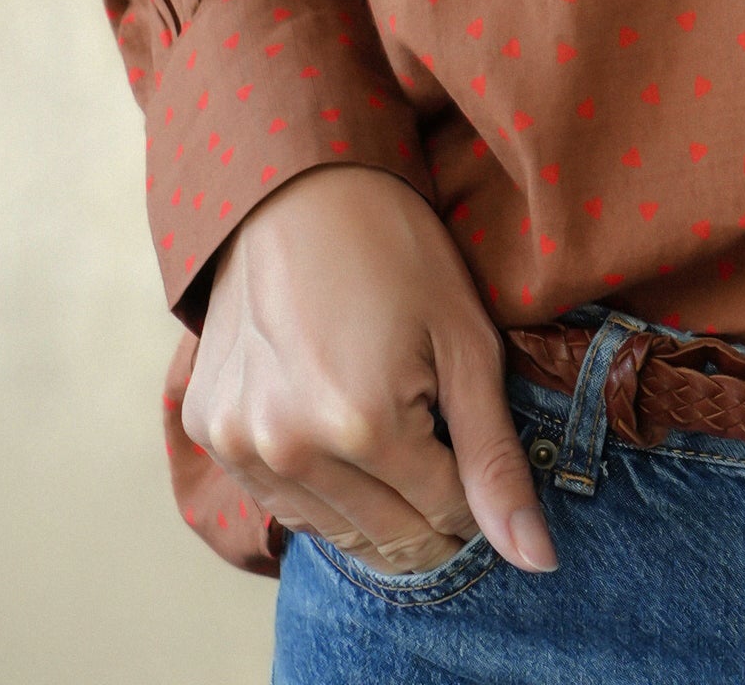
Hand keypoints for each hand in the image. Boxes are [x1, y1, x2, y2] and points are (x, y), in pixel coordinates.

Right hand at [179, 162, 557, 576]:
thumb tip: (536, 560)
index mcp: (361, 425)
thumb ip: (495, 458)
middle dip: (427, 508)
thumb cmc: (396, 250)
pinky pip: (278, 498)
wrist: (297, 185)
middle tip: (443, 448)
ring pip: (331, 528)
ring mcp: (238, 443)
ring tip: (393, 429)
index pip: (441, 518)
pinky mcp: (207, 430)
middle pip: (384, 534)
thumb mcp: (465, 342)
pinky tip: (337, 427)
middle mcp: (287, 448)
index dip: (473, 495)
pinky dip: (318, 483)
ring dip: (372, 501)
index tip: (477, 451)